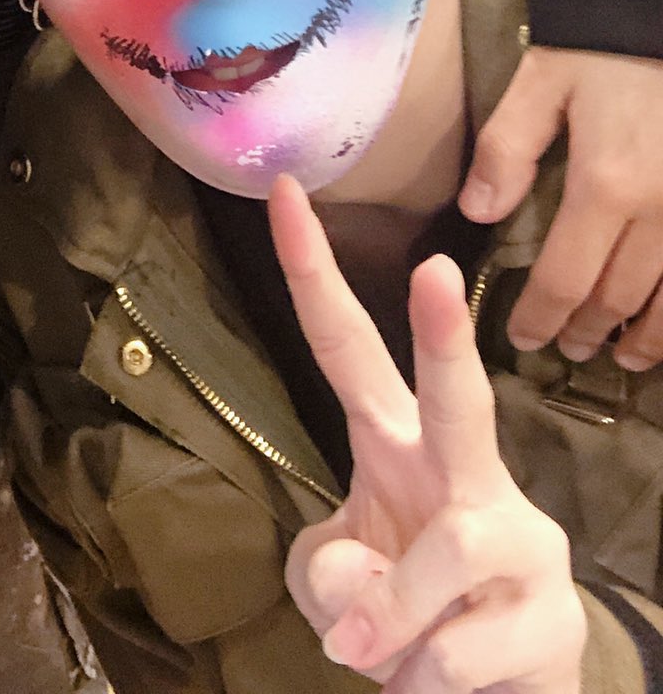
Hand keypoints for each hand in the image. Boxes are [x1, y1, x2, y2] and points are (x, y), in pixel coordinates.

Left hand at [271, 174, 586, 692]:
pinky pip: (458, 651)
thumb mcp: (333, 589)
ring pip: (447, 554)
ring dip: (392, 620)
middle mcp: (465, 473)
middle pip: (457, 396)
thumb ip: (323, 572)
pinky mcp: (554, 615)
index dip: (312, 274)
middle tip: (435, 273)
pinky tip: (432, 680)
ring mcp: (520, 539)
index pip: (347, 348)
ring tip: (374, 655)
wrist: (499, 691)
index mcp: (396, 444)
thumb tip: (361, 580)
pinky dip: (421, 679)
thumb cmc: (405, 613)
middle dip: (445, 335)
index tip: (281, 192)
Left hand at [460, 48, 662, 366]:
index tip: (523, 339)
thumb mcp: (543, 81)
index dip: (542, 318)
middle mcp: (660, 214)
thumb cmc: (606, 45)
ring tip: (626, 357)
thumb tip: (477, 215)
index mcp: (605, 187)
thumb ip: (506, 149)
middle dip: (588, 331)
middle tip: (568, 349)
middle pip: (620, 298)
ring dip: (648, 338)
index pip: (565, 279)